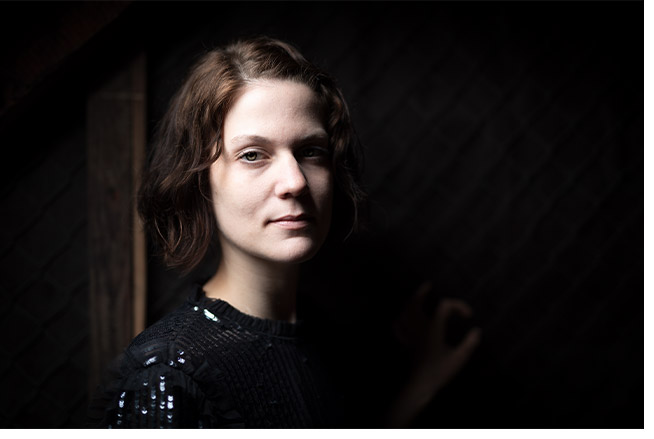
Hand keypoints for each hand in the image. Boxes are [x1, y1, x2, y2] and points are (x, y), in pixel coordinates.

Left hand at [394, 282, 481, 399]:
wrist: (420, 385)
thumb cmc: (440, 372)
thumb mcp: (459, 358)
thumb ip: (469, 343)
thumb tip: (477, 331)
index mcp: (433, 328)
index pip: (444, 306)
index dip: (458, 305)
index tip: (469, 315)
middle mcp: (419, 328)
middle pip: (415, 303)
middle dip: (422, 293)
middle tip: (428, 285)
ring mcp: (410, 334)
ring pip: (404, 312)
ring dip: (410, 302)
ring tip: (415, 297)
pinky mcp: (405, 343)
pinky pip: (398, 326)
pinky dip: (400, 319)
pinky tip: (402, 318)